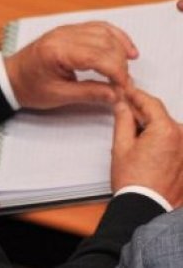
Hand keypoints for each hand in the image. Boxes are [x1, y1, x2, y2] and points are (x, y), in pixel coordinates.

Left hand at [4, 21, 137, 108]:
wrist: (9, 78)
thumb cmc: (28, 86)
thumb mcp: (58, 96)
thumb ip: (89, 93)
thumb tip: (116, 94)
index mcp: (56, 51)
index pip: (97, 56)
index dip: (116, 72)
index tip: (124, 88)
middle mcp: (62, 35)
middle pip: (104, 43)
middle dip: (119, 63)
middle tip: (123, 84)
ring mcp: (66, 30)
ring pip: (103, 32)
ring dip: (120, 48)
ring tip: (127, 68)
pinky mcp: (69, 31)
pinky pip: (97, 27)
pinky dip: (114, 36)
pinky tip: (124, 48)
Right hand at [112, 89, 182, 207]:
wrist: (146, 207)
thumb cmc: (135, 182)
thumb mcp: (121, 145)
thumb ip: (123, 120)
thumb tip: (123, 105)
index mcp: (167, 131)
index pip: (150, 102)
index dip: (135, 94)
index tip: (126, 91)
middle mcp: (182, 138)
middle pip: (160, 115)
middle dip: (142, 112)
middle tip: (124, 111)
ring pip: (167, 129)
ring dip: (151, 126)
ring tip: (132, 134)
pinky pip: (173, 142)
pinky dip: (160, 140)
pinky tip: (145, 147)